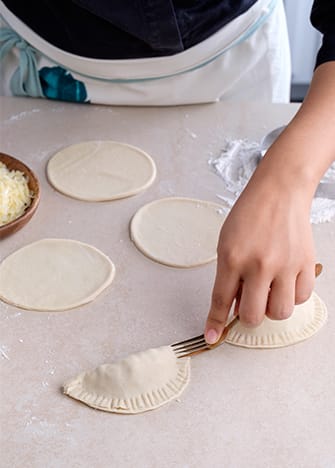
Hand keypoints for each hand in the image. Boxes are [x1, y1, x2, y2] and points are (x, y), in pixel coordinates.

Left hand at [204, 158, 315, 343]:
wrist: (280, 192)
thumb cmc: (249, 214)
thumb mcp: (226, 243)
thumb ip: (228, 276)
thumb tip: (234, 307)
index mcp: (232, 258)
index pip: (221, 300)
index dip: (215, 323)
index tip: (212, 337)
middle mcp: (259, 265)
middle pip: (252, 316)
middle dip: (247, 316)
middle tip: (248, 303)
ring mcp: (285, 266)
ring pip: (279, 312)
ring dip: (271, 308)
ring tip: (268, 291)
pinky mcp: (306, 264)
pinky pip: (302, 298)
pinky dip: (292, 297)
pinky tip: (285, 282)